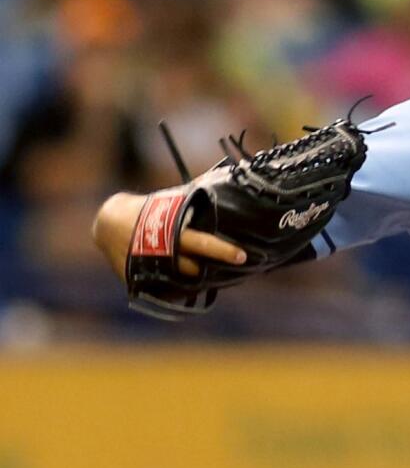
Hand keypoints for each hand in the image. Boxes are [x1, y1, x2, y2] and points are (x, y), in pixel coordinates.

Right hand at [92, 192, 246, 281]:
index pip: (203, 243)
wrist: (108, 222)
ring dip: (196, 282)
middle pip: (192, 268)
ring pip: (180, 283)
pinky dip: (176, 291)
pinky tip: (189, 288)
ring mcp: (148, 268)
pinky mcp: (136, 280)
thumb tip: (224, 176)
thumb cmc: (148, 209)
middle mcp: (162, 252)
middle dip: (212, 270)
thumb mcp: (170, 201)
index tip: (243, 256)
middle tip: (232, 269)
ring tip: (211, 278)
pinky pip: (163, 291)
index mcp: (172, 232)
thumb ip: (193, 197)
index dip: (223, 251)